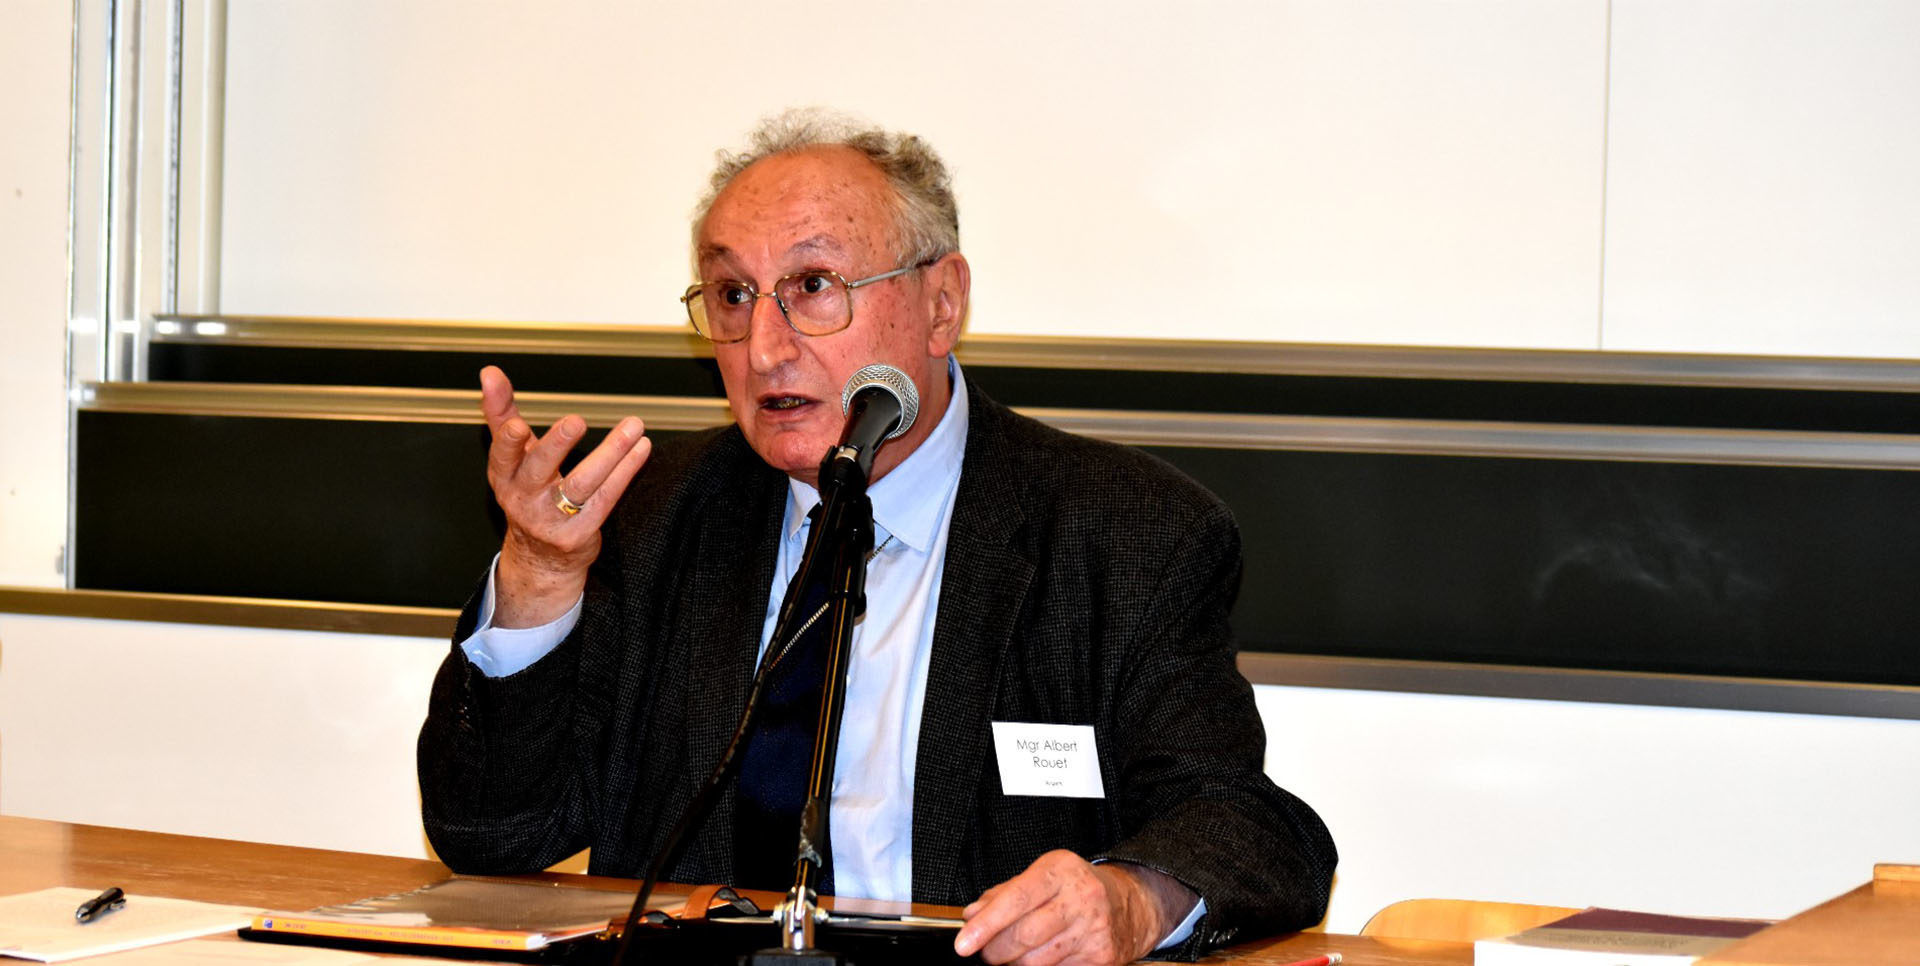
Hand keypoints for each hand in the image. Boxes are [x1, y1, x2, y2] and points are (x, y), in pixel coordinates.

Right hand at [480, 365, 650, 626]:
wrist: (541, 559)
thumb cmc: (528, 495)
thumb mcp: (510, 458)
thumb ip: (502, 414)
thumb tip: (489, 373)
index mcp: (504, 476)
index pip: (501, 455)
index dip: (508, 442)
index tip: (517, 426)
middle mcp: (524, 498)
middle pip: (539, 468)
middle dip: (556, 445)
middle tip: (575, 422)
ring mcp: (552, 518)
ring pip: (582, 483)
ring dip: (610, 453)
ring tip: (633, 428)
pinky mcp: (579, 532)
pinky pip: (606, 498)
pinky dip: (625, 471)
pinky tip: (640, 449)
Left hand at [953, 851, 1196, 965]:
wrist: (1129, 904)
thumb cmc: (1078, 888)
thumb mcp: (1041, 877)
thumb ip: (1003, 895)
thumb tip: (973, 916)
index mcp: (1060, 871)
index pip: (1015, 900)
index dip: (985, 925)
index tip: (964, 943)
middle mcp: (1081, 898)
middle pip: (1024, 936)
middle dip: (996, 950)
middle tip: (987, 952)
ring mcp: (1094, 930)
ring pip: (1037, 961)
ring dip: (1016, 963)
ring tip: (1013, 954)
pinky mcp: (1101, 957)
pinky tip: (1042, 957)